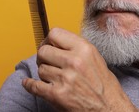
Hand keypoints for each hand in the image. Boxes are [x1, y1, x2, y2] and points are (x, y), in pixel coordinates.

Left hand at [22, 28, 136, 111]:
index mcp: (84, 49)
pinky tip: (29, 83)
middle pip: (43, 50)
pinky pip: (34, 85)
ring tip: (53, 76)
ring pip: (40, 68)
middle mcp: (74, 61)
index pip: (55, 33)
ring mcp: (64, 78)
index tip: (49, 45)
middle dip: (43, 56)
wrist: (109, 107)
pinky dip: (29, 84)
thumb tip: (57, 43)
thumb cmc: (105, 85)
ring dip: (43, 73)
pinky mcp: (57, 95)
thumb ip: (77, 48)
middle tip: (47, 61)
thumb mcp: (95, 58)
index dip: (49, 39)